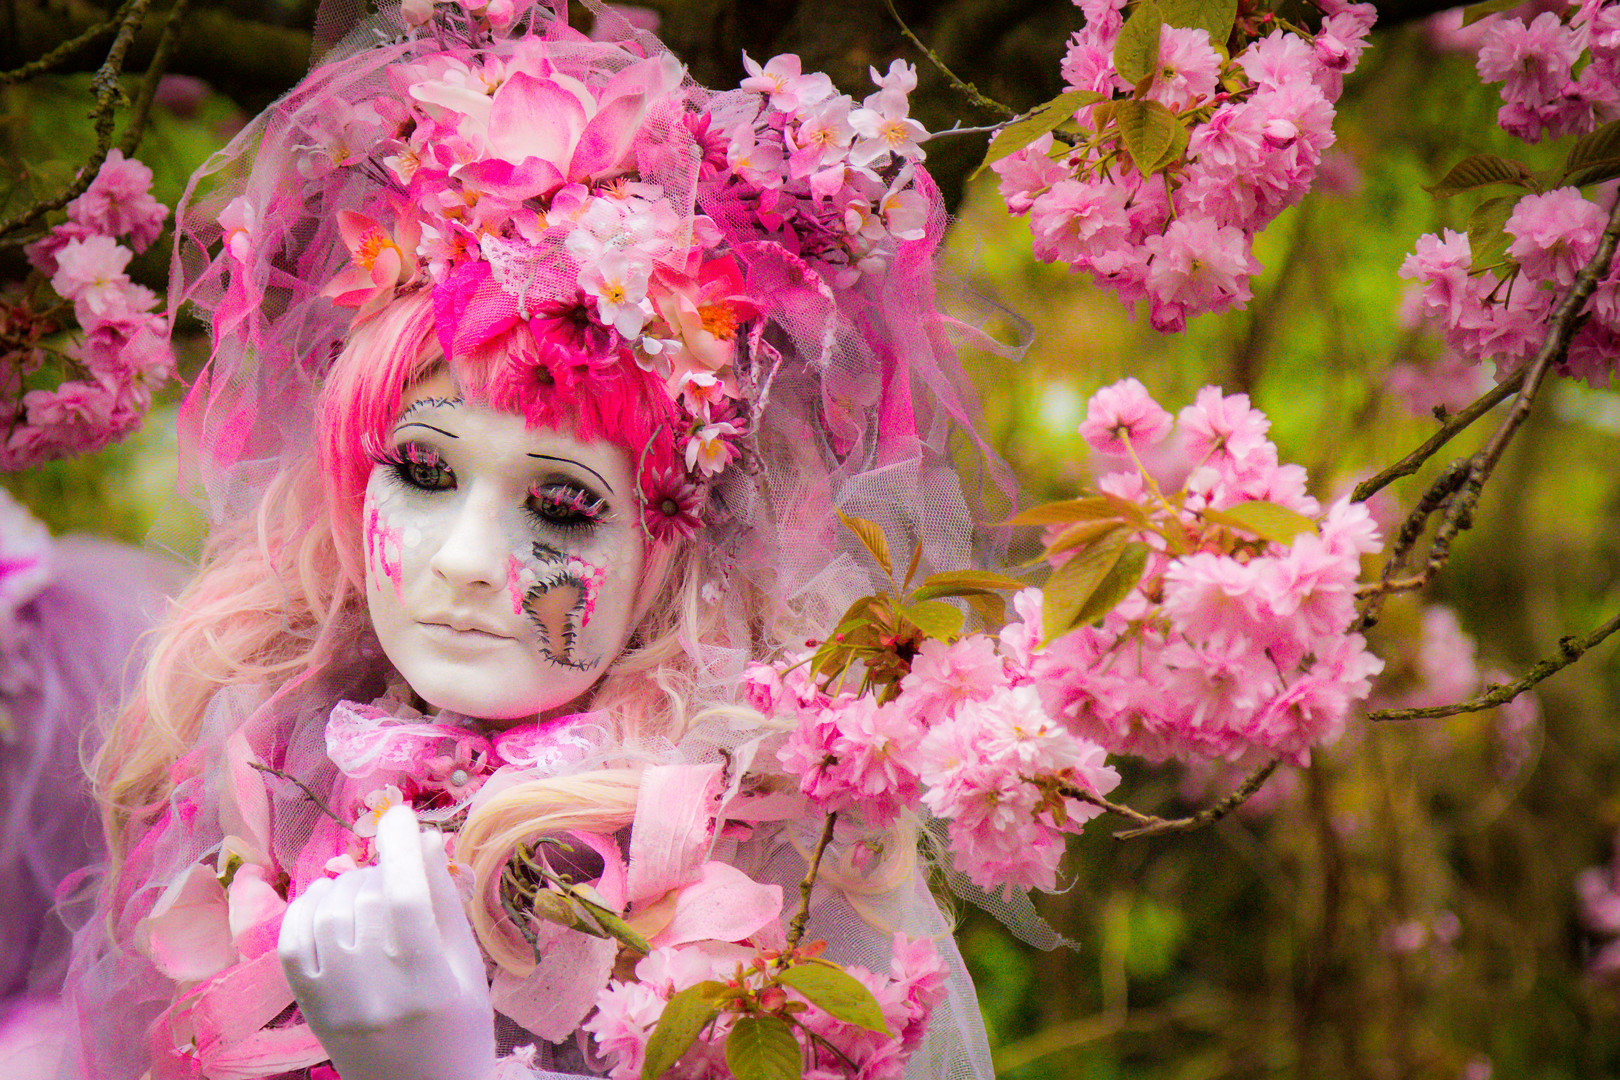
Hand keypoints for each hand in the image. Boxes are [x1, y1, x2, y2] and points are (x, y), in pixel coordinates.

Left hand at [279, 804, 497, 1079]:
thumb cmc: (459, 1031)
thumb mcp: (467, 968)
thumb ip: (444, 903)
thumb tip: (425, 839)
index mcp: (428, 981)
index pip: (406, 895)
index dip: (401, 845)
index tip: (403, 815)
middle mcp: (375, 988)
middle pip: (368, 897)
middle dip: (383, 872)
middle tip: (399, 879)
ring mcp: (333, 998)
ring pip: (329, 909)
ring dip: (349, 886)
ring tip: (369, 895)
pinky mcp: (306, 1005)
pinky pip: (292, 937)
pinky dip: (307, 907)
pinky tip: (329, 904)